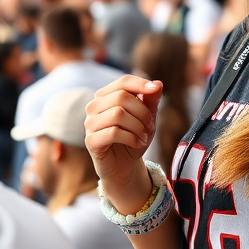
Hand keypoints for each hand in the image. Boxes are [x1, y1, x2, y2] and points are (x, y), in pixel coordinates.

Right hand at [85, 76, 162, 207]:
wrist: (124, 166)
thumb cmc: (134, 137)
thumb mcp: (147, 117)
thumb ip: (151, 99)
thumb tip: (158, 84)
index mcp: (106, 96)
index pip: (123, 82)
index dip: (140, 84)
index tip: (156, 90)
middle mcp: (94, 106)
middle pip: (122, 97)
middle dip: (142, 111)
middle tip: (151, 126)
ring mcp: (90, 123)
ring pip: (118, 114)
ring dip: (138, 126)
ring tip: (144, 136)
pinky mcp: (90, 141)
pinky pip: (113, 132)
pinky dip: (131, 137)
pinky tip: (137, 143)